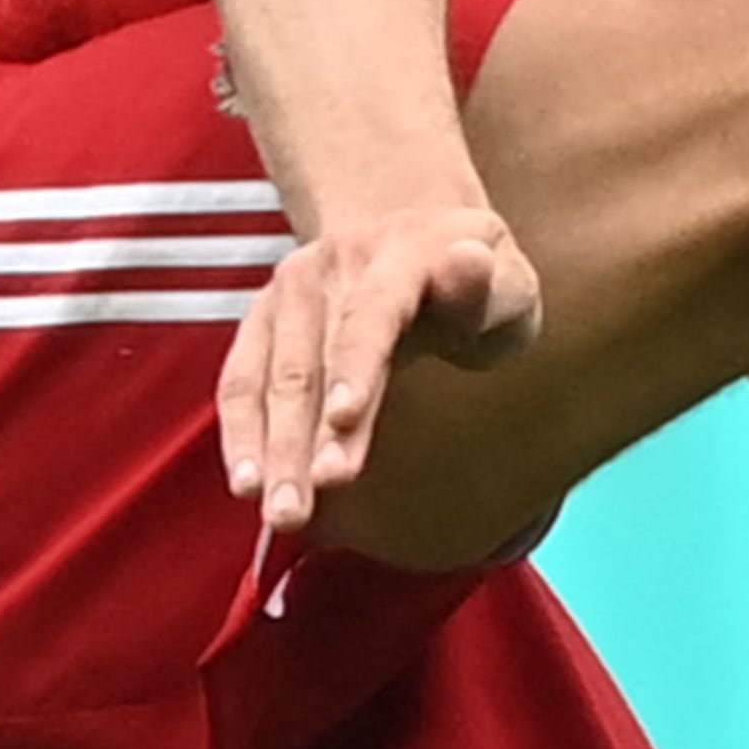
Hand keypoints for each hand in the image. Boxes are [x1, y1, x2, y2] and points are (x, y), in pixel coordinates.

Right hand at [215, 198, 540, 532]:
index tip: (343, 420)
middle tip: (300, 507)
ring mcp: (291, 290)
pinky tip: (248, 483)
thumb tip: (467, 261)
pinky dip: (241, 433)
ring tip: (279, 511)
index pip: (373, 311)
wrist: (422, 237)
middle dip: (300, 438)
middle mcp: (333, 265)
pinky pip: (241, 380)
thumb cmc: (477, 284)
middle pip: (310, 358)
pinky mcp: (265, 319)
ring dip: (269, 448)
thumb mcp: (507, 283)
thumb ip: (483, 288)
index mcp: (399, 251)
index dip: (356, 365)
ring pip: (269, 377)